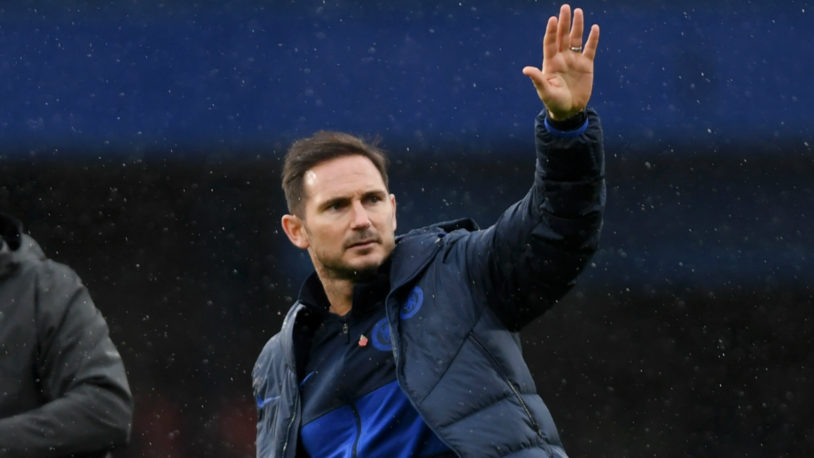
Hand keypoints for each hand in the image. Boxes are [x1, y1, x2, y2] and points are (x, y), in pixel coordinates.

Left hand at [522, 4, 599, 119]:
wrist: (569, 111)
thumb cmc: (554, 102)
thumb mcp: (545, 91)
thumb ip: (538, 79)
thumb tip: (526, 69)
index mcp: (551, 63)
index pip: (550, 43)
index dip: (551, 31)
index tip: (552, 19)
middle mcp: (562, 58)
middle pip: (563, 37)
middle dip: (564, 22)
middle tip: (565, 7)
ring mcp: (574, 60)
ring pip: (576, 39)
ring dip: (577, 26)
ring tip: (578, 12)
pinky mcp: (586, 65)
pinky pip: (590, 49)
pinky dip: (593, 39)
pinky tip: (595, 28)